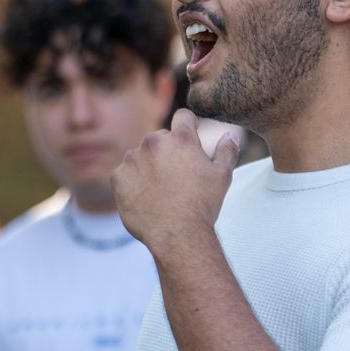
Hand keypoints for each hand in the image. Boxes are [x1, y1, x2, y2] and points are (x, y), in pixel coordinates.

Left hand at [112, 108, 237, 255]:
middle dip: (168, 151)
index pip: (183, 116)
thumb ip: (227, 151)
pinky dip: (133, 182)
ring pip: (141, 155)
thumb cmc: (203, 205)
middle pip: (160, 137)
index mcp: (181, 138)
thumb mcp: (222, 176)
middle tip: (176, 177)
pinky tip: (145, 198)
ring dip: (148, 166)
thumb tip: (231, 135)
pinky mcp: (118, 176)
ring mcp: (133, 158)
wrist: (176, 234)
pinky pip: (125, 173)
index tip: (190, 140)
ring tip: (160, 191)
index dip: (189, 126)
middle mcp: (154, 142)